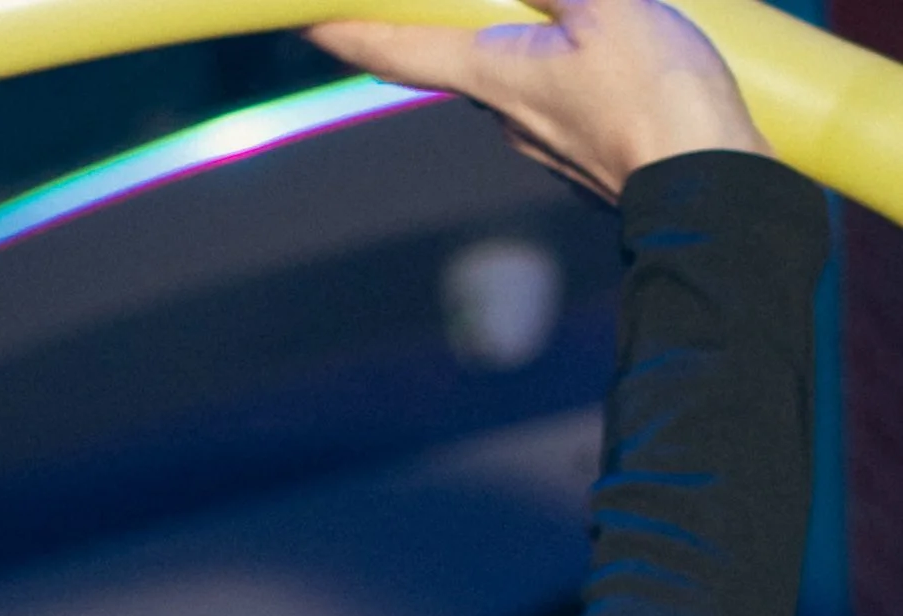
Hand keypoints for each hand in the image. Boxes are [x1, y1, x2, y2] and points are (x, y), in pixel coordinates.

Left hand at [309, 0, 768, 201]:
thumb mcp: (608, 7)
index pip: (399, 51)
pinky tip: (594, 50)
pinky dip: (559, 66)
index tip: (307, 18)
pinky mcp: (588, 153)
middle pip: (454, 61)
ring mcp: (548, 142)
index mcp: (498, 79)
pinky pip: (558, 96)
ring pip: (513, 77)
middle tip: (417, 9)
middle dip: (434, 29)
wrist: (713, 193)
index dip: (348, 30)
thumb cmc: (659, 101)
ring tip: (535, 16)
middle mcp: (509, 120)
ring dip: (512, 44)